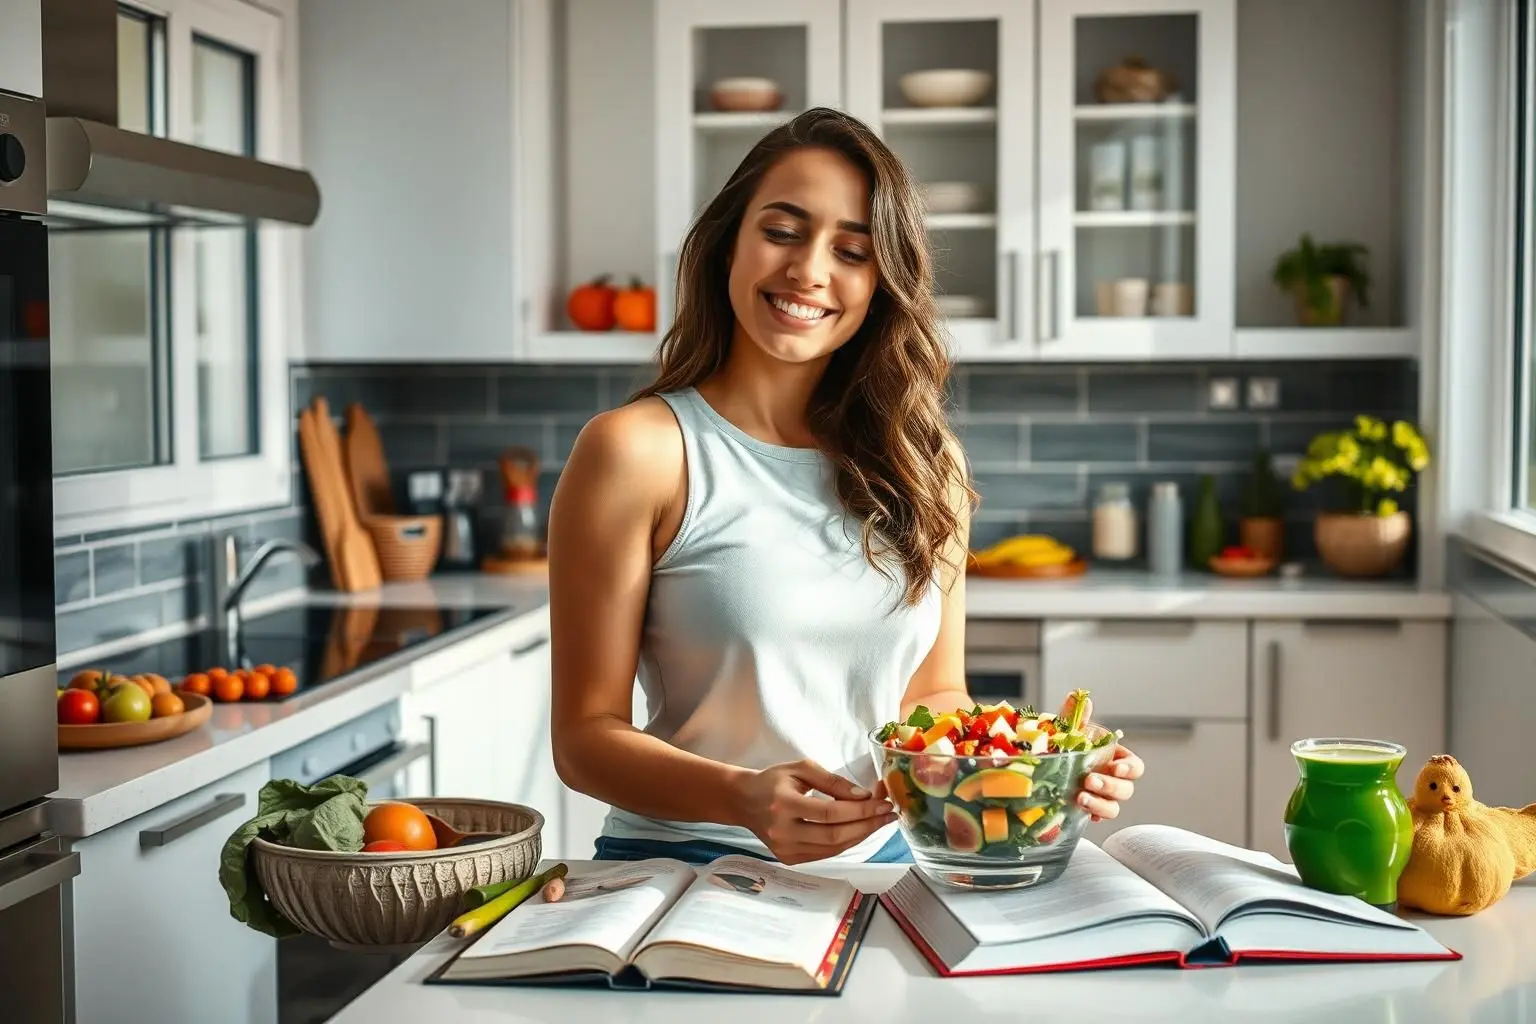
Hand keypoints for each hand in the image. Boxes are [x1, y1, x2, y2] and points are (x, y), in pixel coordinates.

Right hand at [734, 759, 896, 864]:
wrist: (745, 801)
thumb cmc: (774, 781)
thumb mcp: (801, 769)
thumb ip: (833, 781)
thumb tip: (863, 797)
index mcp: (783, 804)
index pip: (830, 812)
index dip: (860, 810)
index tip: (883, 802)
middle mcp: (783, 831)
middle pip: (834, 835)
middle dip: (867, 825)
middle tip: (888, 814)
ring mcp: (785, 850)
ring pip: (833, 848)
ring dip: (861, 835)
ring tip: (879, 821)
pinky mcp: (790, 860)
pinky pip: (826, 853)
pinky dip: (847, 842)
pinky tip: (860, 830)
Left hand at [1058, 693, 1144, 821]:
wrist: (1041, 763)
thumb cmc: (1061, 744)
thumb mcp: (1065, 729)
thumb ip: (1073, 716)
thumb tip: (1077, 696)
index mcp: (1113, 758)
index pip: (1135, 767)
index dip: (1129, 769)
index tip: (1115, 768)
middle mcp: (1110, 779)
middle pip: (1126, 790)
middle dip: (1110, 787)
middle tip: (1089, 781)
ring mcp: (1100, 796)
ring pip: (1113, 807)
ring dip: (1100, 805)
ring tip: (1080, 798)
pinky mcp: (1086, 809)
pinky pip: (1096, 817)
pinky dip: (1090, 816)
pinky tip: (1078, 811)